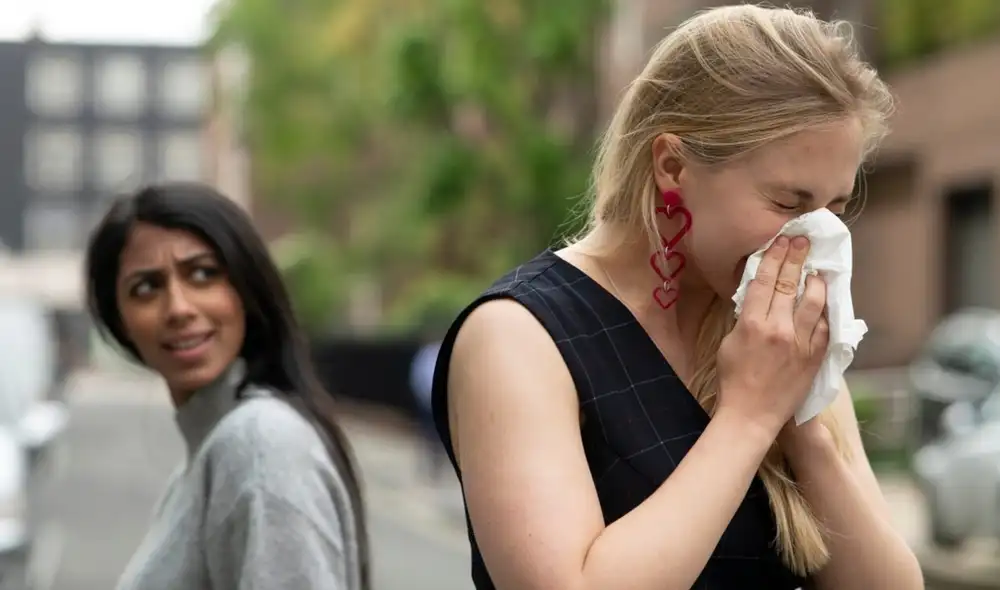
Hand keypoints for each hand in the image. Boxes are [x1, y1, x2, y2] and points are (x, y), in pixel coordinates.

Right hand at [715, 235, 829, 439]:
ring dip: (816, 281)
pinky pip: (825, 327)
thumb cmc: (733, 380)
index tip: (780, 242)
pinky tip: (825, 300)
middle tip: (801, 241)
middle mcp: (778, 329)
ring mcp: (800, 343)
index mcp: (751, 324)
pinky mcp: (814, 357)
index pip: (764, 281)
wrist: (751, 415)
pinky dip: (825, 310)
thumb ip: (744, 318)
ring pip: (813, 302)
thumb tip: (758, 297)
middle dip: (796, 259)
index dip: (774, 258)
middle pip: (789, 285)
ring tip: (817, 269)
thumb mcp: (729, 343)